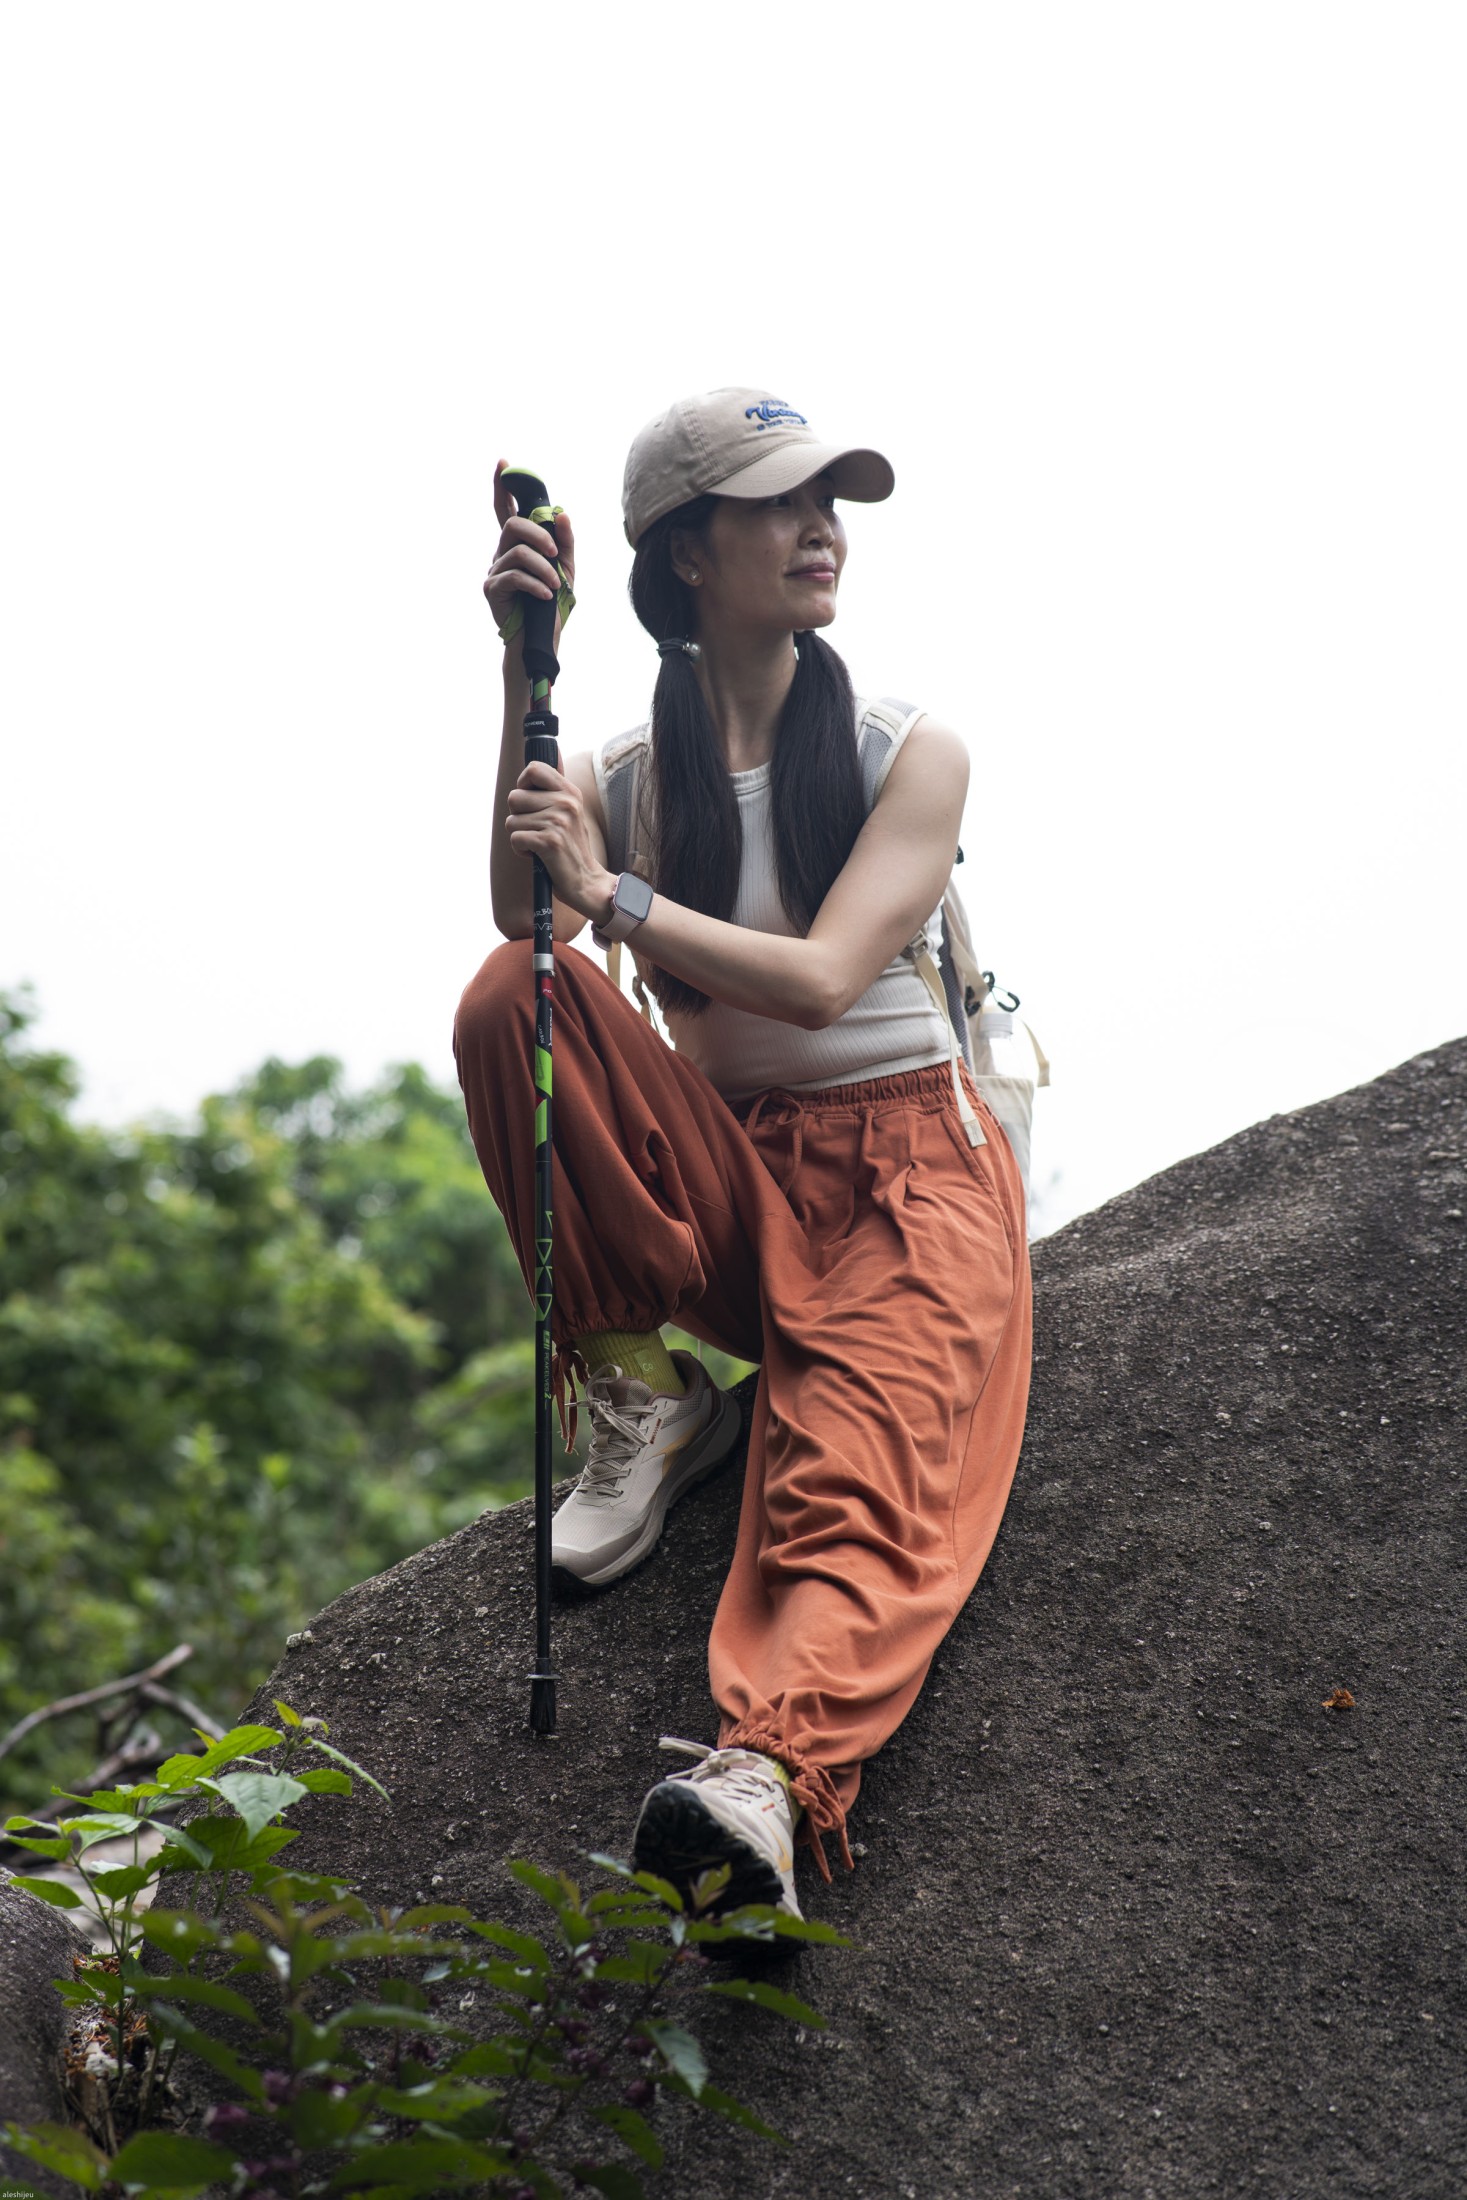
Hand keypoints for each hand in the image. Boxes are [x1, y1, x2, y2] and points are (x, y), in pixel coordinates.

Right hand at [484, 458, 576, 674]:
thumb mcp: (565, 570)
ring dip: (542, 567)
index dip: (503, 486)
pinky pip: (513, 576)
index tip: (503, 463)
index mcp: (518, 545)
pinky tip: (545, 595)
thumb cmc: (551, 604)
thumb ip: (565, 542)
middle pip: (512, 525)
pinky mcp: (492, 589)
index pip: (507, 510)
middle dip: (537, 534)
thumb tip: (562, 513)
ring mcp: (494, 570)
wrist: (541, 640)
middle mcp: (502, 553)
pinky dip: (534, 583)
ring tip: (555, 585)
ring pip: (516, 552)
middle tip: (555, 552)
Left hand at [505, 759, 613, 917]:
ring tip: (539, 844)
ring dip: (520, 836)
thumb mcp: (568, 812)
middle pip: (514, 797)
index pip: (534, 768)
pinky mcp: (549, 841)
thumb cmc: (570, 847)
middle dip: (518, 817)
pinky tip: (538, 855)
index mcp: (570, 792)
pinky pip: (515, 838)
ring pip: (512, 821)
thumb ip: (553, 790)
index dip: (523, 785)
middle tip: (537, 830)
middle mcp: (566, 803)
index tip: (530, 802)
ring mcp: (558, 822)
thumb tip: (538, 763)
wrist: (586, 881)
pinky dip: (521, 851)